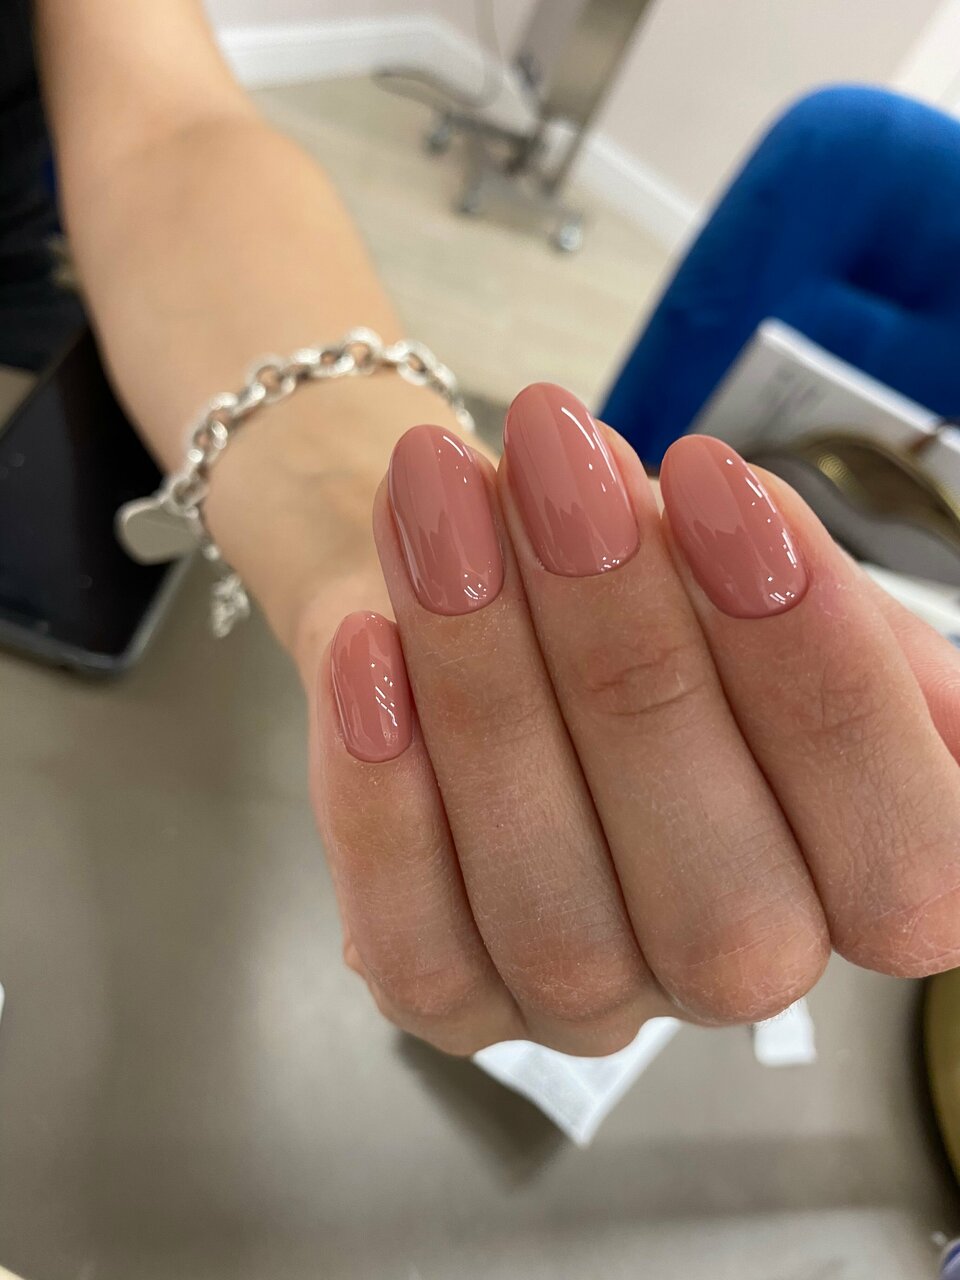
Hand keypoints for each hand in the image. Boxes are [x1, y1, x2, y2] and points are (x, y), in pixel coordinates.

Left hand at [309, 383, 959, 1055]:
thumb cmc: (643, 575)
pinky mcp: (454, 1000)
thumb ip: (845, 630)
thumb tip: (917, 692)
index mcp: (862, 888)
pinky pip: (420, 945)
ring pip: (552, 913)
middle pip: (722, 902)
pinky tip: (367, 653)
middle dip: (632, 657)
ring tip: (437, 502)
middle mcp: (739, 970)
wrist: (467, 567)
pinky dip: (386, 802)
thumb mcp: (765, 581)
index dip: (821, 674)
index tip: (718, 479)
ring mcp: (592, 1004)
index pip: (905, 859)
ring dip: (486, 689)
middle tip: (555, 462)